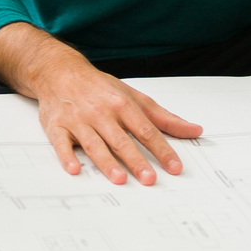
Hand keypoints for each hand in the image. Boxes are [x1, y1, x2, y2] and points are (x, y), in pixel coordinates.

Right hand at [35, 63, 201, 186]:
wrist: (60, 72)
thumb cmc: (99, 87)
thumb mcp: (135, 97)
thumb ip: (164, 118)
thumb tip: (193, 130)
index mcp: (122, 105)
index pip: (146, 131)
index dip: (162, 150)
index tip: (174, 167)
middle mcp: (102, 113)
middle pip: (122, 140)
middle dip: (136, 160)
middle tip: (149, 178)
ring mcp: (79, 120)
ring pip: (94, 144)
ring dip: (107, 162)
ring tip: (119, 178)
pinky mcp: (57, 127)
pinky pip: (62, 143)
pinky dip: (67, 156)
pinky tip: (74, 169)